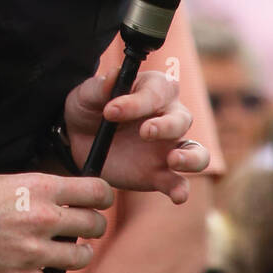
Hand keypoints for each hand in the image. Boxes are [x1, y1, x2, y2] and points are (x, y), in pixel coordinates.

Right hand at [0, 173, 112, 272]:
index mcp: (36, 187)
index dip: (102, 197)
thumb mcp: (1, 180)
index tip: (98, 201)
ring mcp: (33, 252)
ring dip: (79, 254)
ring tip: (66, 250)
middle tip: (79, 227)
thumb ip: (34, 189)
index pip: (96, 191)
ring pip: (83, 257)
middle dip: (91, 225)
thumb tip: (60, 196)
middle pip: (95, 225)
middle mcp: (41, 217)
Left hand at [64, 67, 209, 201]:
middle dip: (166, 125)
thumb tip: (114, 75)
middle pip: (181, 119)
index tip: (110, 111)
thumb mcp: (86, 94)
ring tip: (173, 160)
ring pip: (195, 151)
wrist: (77, 139)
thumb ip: (100, 87)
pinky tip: (177, 196)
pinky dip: (181, 190)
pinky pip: (178, 183)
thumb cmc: (88, 107)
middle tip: (145, 131)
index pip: (155, 92)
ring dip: (191, 157)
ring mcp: (168, 148)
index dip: (136, 101)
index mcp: (152, 89)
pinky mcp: (160, 174)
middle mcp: (167, 116)